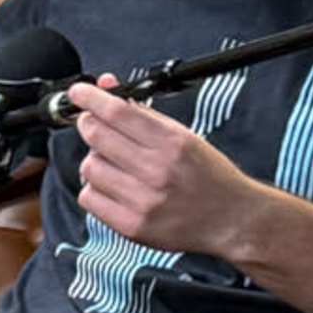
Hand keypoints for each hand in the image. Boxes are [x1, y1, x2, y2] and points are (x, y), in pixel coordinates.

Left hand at [64, 77, 264, 264]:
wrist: (232, 220)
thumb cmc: (210, 176)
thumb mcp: (184, 136)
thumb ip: (143, 112)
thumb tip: (108, 87)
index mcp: (172, 143)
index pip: (117, 112)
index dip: (91, 98)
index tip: (79, 93)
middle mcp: (157, 171)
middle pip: (97, 136)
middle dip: (89, 125)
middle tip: (94, 126)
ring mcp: (143, 200)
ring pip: (89, 167)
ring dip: (94, 160)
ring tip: (113, 164)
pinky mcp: (132, 226)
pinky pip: (89, 198)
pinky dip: (94, 189)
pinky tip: (113, 187)